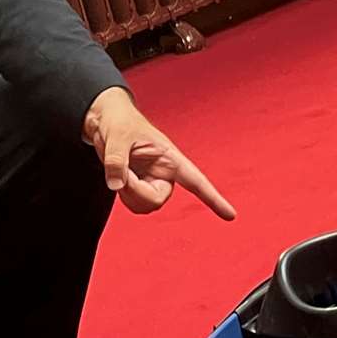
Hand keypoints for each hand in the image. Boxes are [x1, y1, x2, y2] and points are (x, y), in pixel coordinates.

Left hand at [84, 86, 236, 218]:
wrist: (105, 121)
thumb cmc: (119, 122)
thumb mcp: (116, 136)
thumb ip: (116, 160)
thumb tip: (116, 184)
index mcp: (169, 157)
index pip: (196, 181)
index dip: (214, 199)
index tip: (231, 216)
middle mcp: (165, 173)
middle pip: (156, 200)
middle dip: (136, 192)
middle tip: (121, 174)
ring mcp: (151, 182)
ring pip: (144, 206)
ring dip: (127, 194)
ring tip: (119, 170)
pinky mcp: (139, 188)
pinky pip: (133, 204)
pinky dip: (123, 195)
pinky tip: (119, 177)